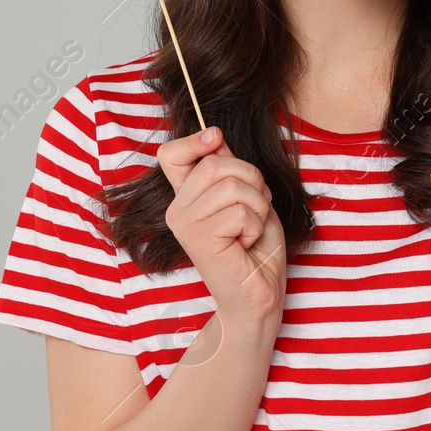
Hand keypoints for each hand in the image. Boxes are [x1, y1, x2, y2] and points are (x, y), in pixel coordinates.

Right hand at [156, 126, 286, 325]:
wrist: (259, 293)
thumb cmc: (256, 249)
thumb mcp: (248, 198)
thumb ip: (229, 171)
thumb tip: (215, 136)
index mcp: (186, 198)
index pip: (170, 155)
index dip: (193, 140)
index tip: (216, 137)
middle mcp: (177, 209)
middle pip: (215, 163)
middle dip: (251, 179)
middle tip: (255, 208)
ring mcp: (184, 224)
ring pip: (233, 187)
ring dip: (257, 207)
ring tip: (249, 231)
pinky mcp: (198, 239)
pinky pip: (241, 212)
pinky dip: (255, 227)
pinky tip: (245, 246)